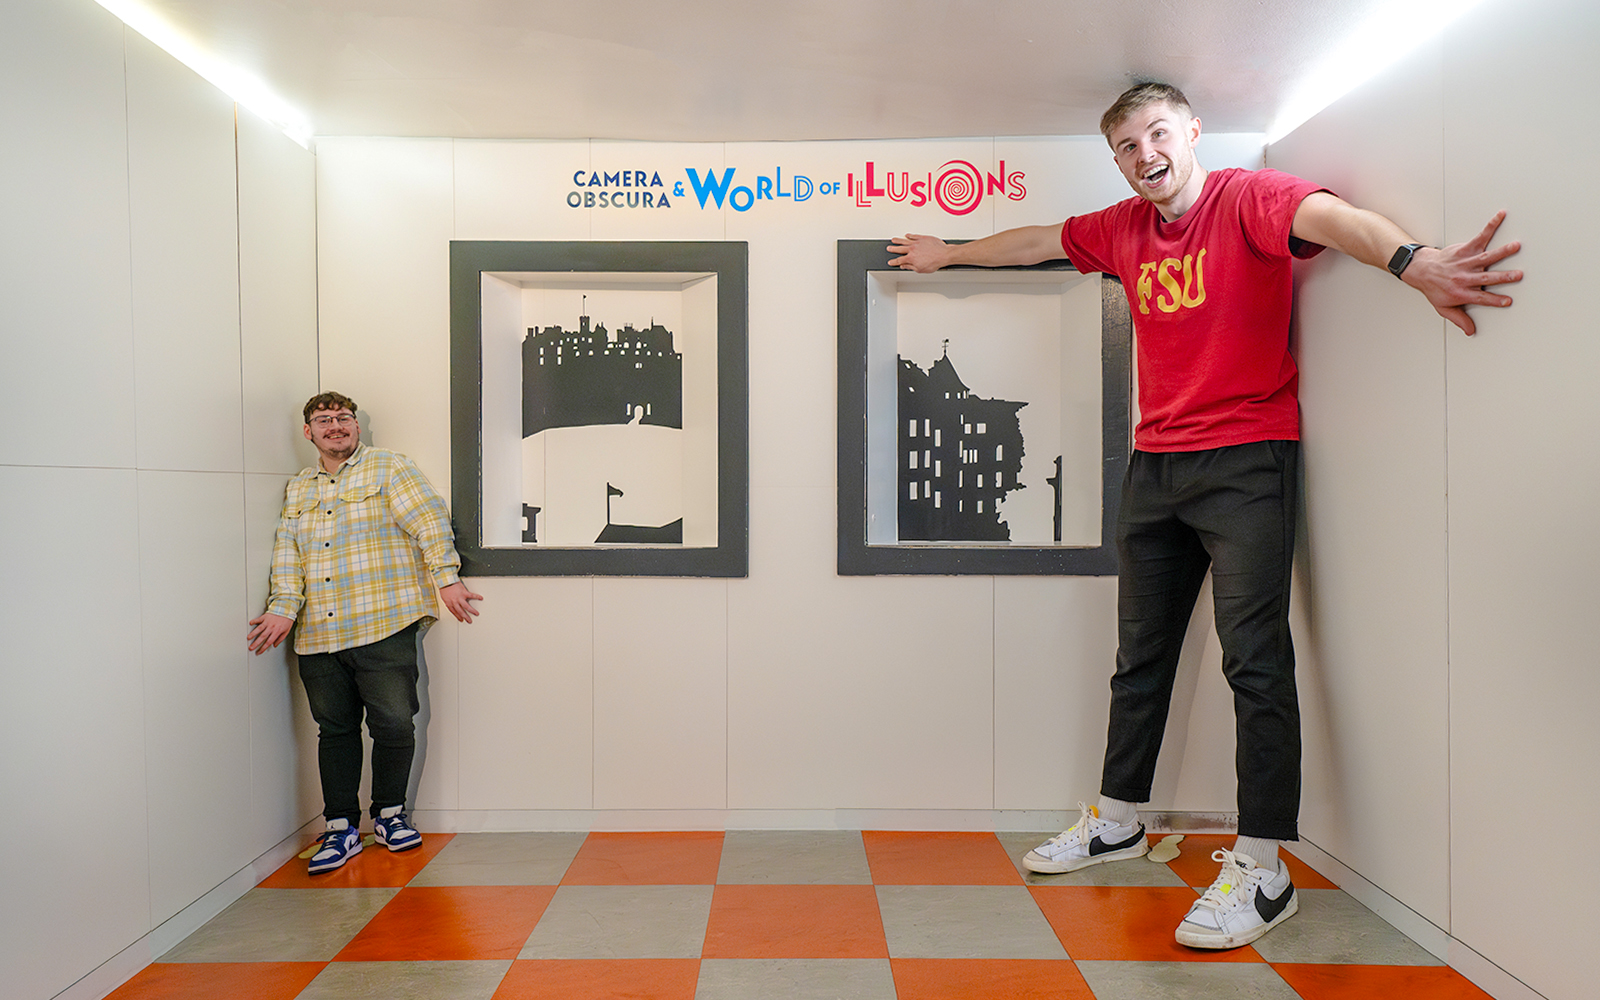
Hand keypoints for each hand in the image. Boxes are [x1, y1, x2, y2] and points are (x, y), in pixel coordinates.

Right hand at [247, 613, 292, 654]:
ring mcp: (268, 622)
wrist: (287, 609)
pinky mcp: (265, 616)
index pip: (269, 642)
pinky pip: (258, 619)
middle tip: (250, 648)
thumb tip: (275, 645)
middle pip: (262, 637)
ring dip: (253, 633)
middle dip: (256, 643)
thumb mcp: (286, 631)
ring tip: (248, 638)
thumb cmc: (287, 620)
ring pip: (259, 628)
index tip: (259, 652)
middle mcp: (271, 627)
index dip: (263, 648)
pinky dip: (254, 621)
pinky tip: (250, 623)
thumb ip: (280, 639)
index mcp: (277, 631)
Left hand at [439, 581, 482, 622]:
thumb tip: (451, 605)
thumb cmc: (444, 587)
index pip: (454, 612)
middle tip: (469, 620)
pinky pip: (471, 595)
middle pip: (461, 612)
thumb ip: (448, 602)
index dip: (458, 617)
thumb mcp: (444, 597)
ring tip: (476, 613)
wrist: (445, 581)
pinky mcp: (464, 592)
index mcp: (449, 604)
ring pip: (466, 607)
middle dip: (466, 617)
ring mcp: (460, 598)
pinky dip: (477, 597)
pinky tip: (480, 598)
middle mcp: (455, 602)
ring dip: (472, 611)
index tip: (461, 620)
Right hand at [888, 234, 951, 272]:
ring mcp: (917, 242)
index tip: (891, 262)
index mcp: (911, 258)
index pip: (899, 260)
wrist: (943, 254)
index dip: (894, 262)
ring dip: (898, 241)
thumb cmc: (935, 262)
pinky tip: (907, 235)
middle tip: (889, 248)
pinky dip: (909, 236)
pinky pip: (914, 236)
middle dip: (893, 249)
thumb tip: (904, 266)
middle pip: (899, 249)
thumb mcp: (921, 269)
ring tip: (894, 240)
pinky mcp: (922, 238)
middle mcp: (912, 249)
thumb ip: (911, 267)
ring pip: (905, 241)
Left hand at [1403, 211, 1522, 335]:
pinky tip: (1500, 216)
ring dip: (1502, 251)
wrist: (1422, 270)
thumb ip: (1459, 319)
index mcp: (1462, 292)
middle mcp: (1465, 277)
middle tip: (1518, 275)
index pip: (1481, 299)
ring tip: (1516, 246)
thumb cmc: (1434, 288)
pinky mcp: (1465, 249)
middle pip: (1487, 278)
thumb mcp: (1443, 307)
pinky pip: (1480, 236)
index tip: (1508, 301)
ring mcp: (1466, 262)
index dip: (1495, 300)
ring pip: (1486, 257)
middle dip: (1503, 277)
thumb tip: (1470, 331)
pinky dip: (1491, 225)